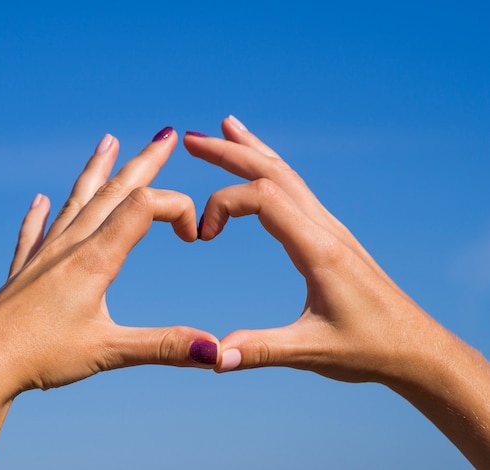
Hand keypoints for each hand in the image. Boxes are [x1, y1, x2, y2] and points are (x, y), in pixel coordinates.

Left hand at [0, 126, 218, 469]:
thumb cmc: (40, 356)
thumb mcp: (109, 351)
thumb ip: (164, 346)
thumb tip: (216, 351)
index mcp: (95, 258)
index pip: (144, 207)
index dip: (177, 208)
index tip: (193, 236)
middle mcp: (70, 246)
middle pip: (113, 191)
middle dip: (144, 162)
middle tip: (166, 135)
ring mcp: (44, 256)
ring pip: (76, 201)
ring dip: (97, 170)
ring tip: (107, 141)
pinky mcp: (24, 272)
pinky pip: (34, 233)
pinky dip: (40, 215)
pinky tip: (38, 201)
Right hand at [184, 116, 489, 466]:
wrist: (418, 348)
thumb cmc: (371, 348)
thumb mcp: (312, 352)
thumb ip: (260, 350)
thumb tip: (212, 356)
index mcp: (318, 249)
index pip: (263, 198)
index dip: (223, 204)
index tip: (202, 236)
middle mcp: (325, 228)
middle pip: (273, 172)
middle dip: (230, 152)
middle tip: (191, 138)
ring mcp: (330, 228)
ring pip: (287, 175)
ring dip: (252, 151)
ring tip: (226, 129)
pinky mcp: (331, 236)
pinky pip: (297, 190)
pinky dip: (272, 170)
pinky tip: (263, 169)